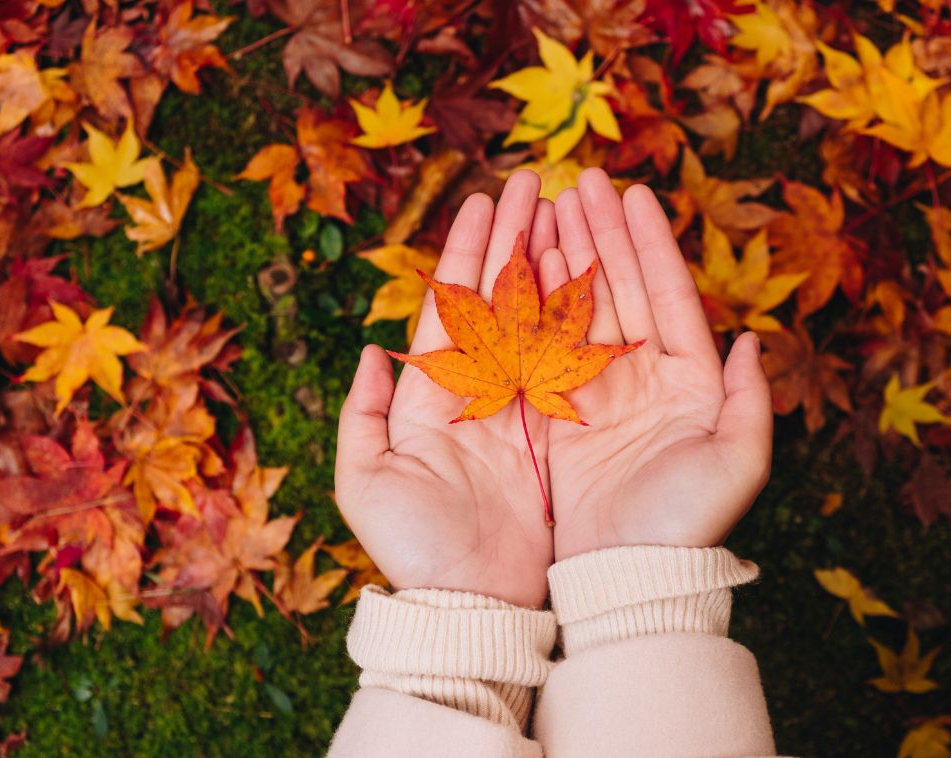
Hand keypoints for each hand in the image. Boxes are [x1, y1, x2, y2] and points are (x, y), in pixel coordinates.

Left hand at [335, 171, 556, 607]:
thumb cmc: (413, 546)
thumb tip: (371, 352)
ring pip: (537, 320)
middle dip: (514, 239)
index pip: (453, 305)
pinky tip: (589, 277)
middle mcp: (478, 390)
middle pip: (498, 298)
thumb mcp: (366, 480)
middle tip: (536, 183)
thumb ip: (361, 413)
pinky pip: (568, 363)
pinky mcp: (554, 431)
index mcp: (432, 393)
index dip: (468, 252)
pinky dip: (577, 319)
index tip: (488, 201)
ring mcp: (519, 407)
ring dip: (549, 264)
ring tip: (567, 213)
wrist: (472, 601)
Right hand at [541, 169, 772, 561]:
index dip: (651, 245)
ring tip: (551, 207)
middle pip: (622, 290)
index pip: (669, 297)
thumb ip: (750, 399)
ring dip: (569, 258)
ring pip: (583, 309)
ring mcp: (600, 391)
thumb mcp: (738, 461)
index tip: (634, 195)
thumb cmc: (687, 521)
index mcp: (690, 381)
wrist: (626, 572)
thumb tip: (750, 342)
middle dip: (602, 235)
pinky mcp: (562, 412)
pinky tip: (529, 265)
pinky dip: (539, 305)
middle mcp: (645, 378)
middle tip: (581, 183)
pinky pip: (548, 347)